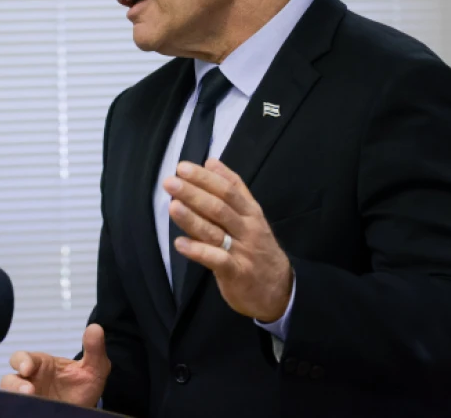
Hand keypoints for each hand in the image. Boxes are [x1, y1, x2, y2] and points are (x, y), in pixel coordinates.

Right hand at [0, 324, 109, 407]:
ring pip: (9, 396)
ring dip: (16, 397)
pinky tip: (29, 409)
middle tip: (28, 391)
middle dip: (14, 384)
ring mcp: (28, 398)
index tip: (28, 368)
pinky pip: (16, 408)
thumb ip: (95, 350)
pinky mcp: (28, 410)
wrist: (85, 409)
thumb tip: (95, 328)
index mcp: (41, 365)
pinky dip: (18, 408)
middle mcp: (30, 381)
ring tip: (30, 400)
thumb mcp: (95, 368)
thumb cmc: (85, 385)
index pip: (22, 358)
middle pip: (8, 379)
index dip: (22, 361)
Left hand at [164, 158, 292, 322]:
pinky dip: (198, 251)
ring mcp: (242, 251)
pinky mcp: (236, 273)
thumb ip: (233, 188)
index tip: (183, 168)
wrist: (280, 289)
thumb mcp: (251, 215)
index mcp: (250, 212)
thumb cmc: (258, 248)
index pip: (227, 190)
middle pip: (220, 208)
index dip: (205, 178)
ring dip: (192, 218)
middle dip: (194, 193)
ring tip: (173, 206)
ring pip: (215, 231)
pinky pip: (216, 260)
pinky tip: (180, 243)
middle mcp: (247, 229)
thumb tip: (211, 162)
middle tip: (170, 182)